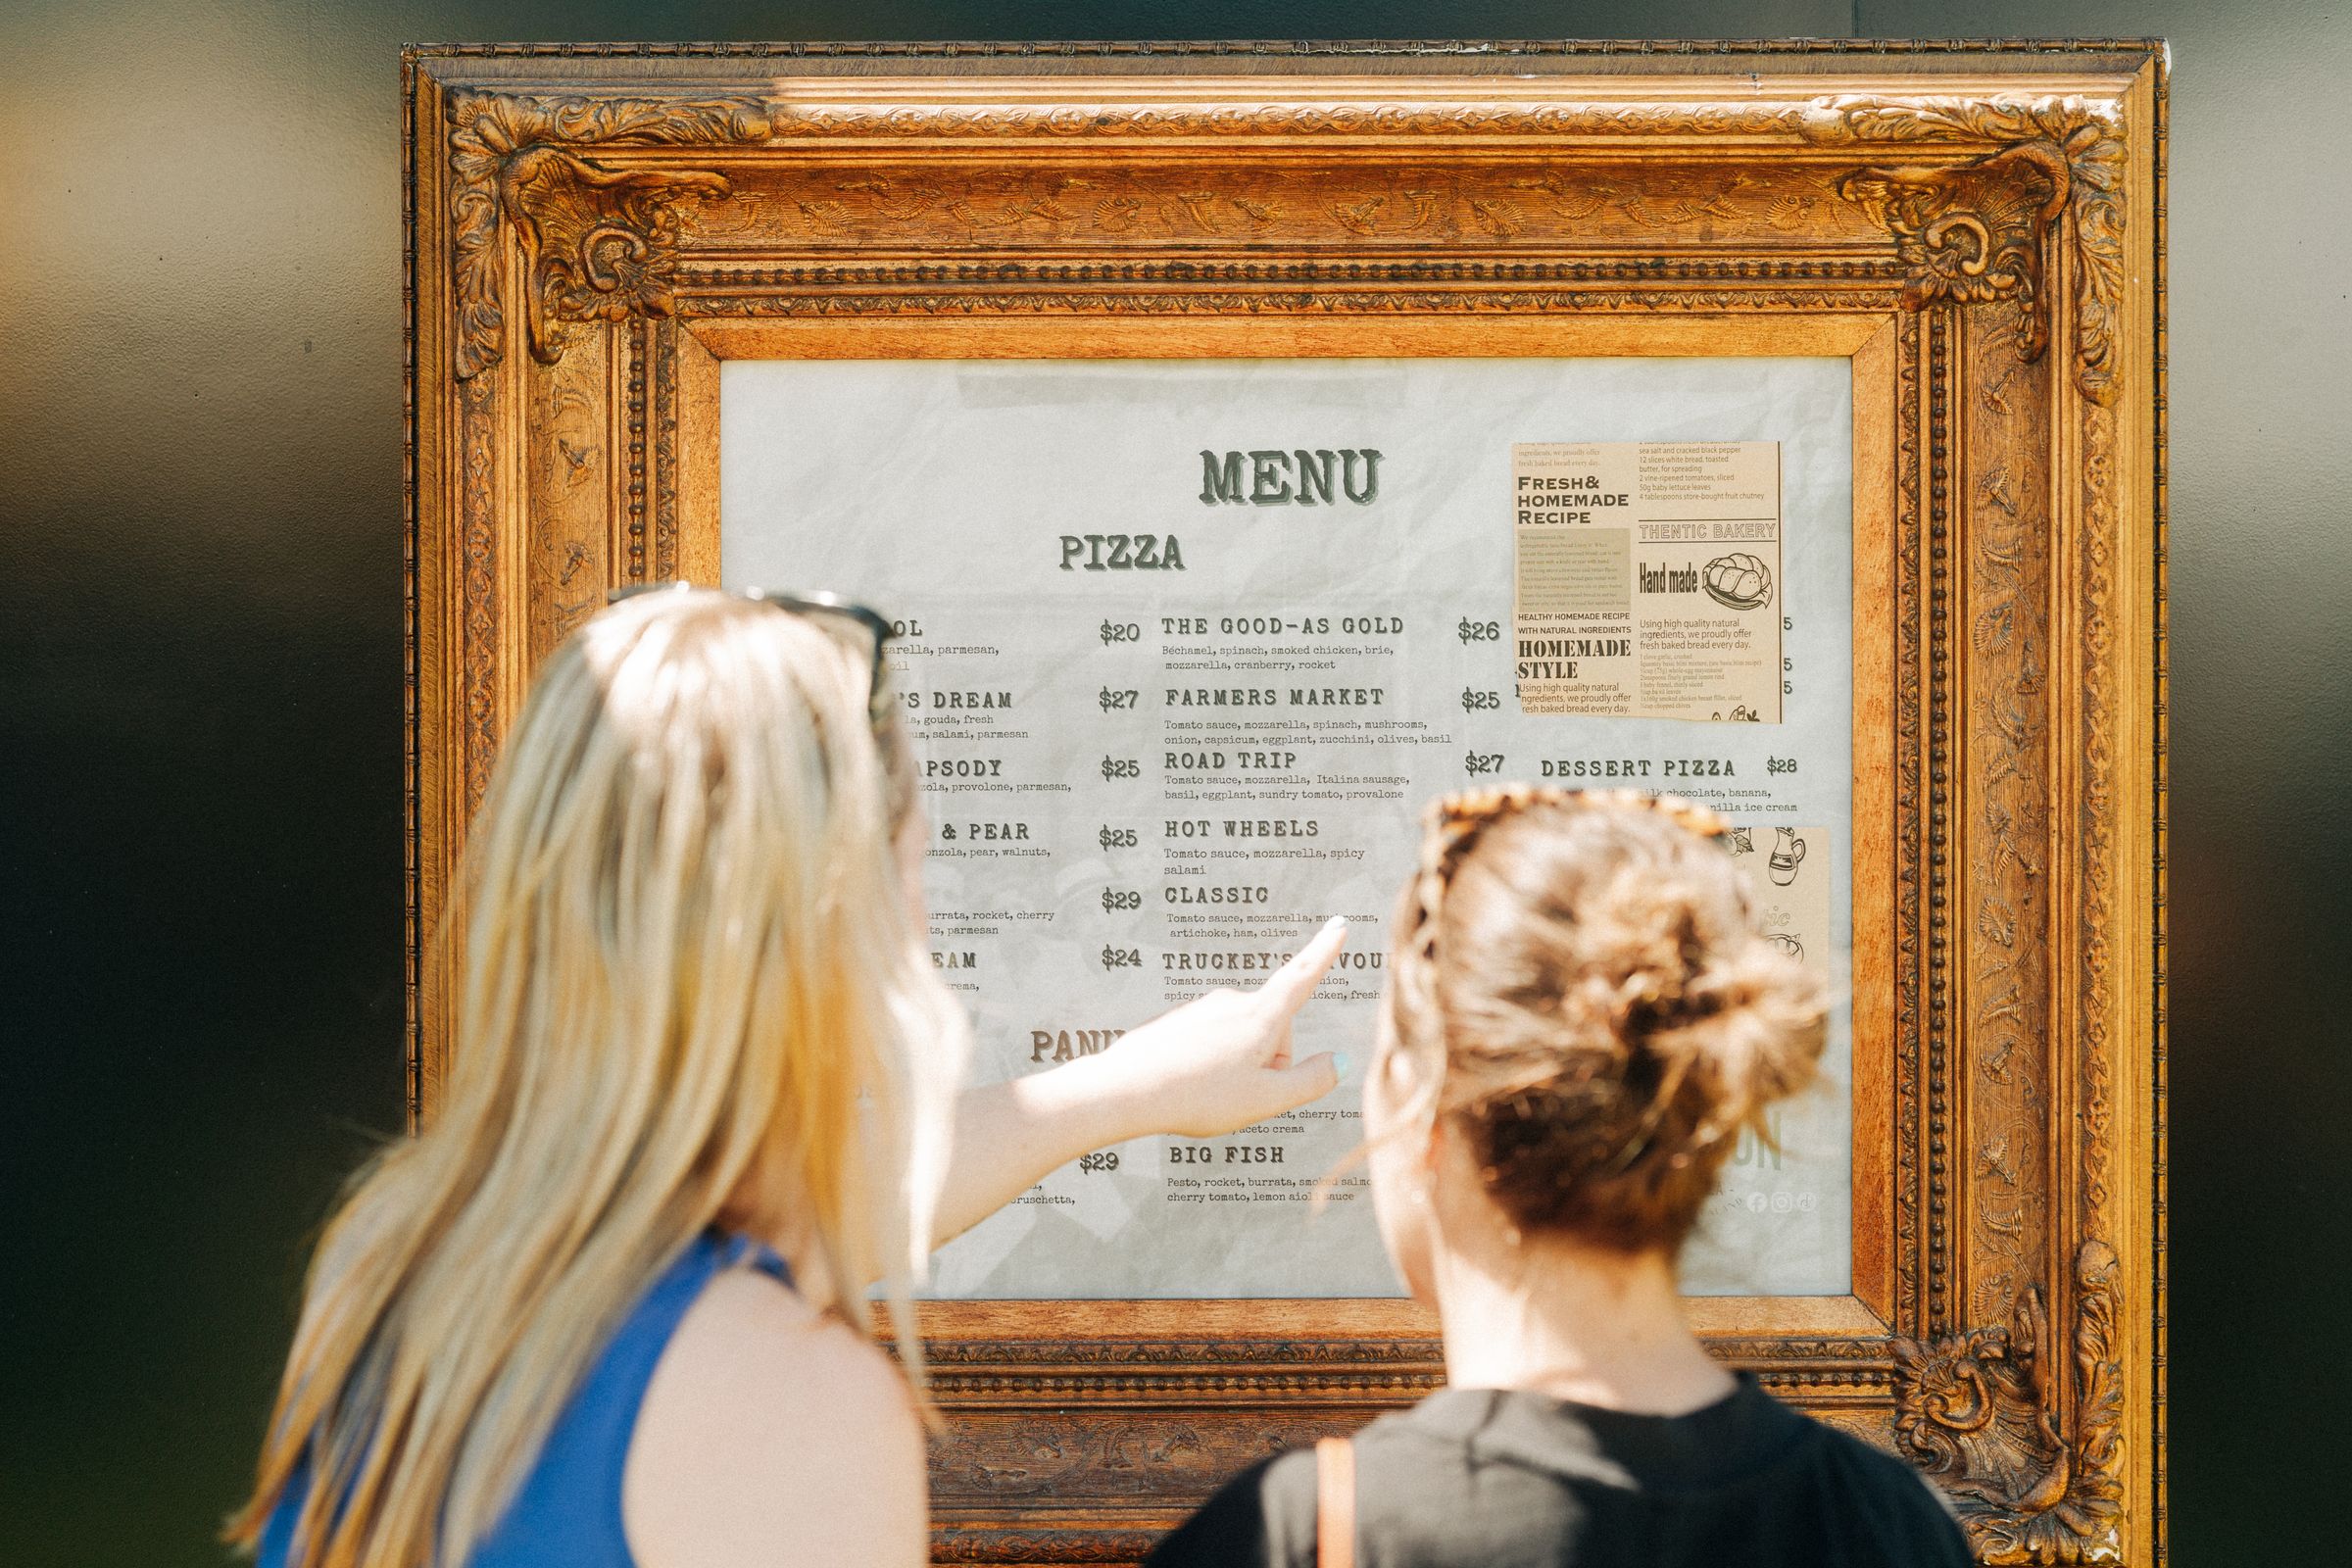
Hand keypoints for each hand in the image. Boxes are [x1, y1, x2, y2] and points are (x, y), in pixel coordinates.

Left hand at [1080, 916, 1351, 1140]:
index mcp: (1260, 1017)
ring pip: (1240, 1039)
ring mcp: (1201, 1009)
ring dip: (1236, 1066)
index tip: (1339, 924)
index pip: (1302, 978)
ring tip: (1207, 1094)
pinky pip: (1209, 1044)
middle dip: (1268, 1061)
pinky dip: (1208, 1065)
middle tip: (1242, 1094)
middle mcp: (1231, 1003)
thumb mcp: (1268, 1099)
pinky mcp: (1177, 1021)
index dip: (1325, 952)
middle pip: (1271, 1029)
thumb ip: (1310, 1081)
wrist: (1126, 1090)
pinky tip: (1187, 1087)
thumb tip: (1340, 1063)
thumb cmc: (1199, 1097)